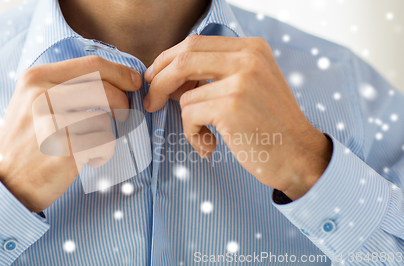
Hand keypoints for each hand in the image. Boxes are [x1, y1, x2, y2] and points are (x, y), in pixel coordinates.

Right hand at [0, 56, 141, 211]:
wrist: (4, 182)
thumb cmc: (27, 140)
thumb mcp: (34, 100)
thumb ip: (67, 85)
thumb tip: (116, 79)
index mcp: (36, 77)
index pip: (93, 65)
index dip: (121, 72)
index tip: (134, 82)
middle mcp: (42, 95)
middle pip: (105, 89)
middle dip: (122, 102)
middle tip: (122, 116)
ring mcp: (52, 122)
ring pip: (104, 118)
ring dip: (104, 132)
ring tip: (86, 142)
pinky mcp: (64, 149)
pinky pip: (102, 143)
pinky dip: (100, 152)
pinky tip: (83, 158)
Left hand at [144, 35, 332, 200]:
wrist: (300, 156)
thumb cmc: (270, 125)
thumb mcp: (250, 86)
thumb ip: (215, 75)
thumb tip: (170, 77)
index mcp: (252, 48)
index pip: (195, 43)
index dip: (167, 60)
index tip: (154, 77)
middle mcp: (248, 58)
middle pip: (183, 59)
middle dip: (159, 81)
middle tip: (151, 101)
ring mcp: (241, 81)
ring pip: (184, 95)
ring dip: (187, 121)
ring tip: (204, 136)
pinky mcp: (231, 107)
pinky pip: (189, 115)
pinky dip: (192, 134)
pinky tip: (209, 146)